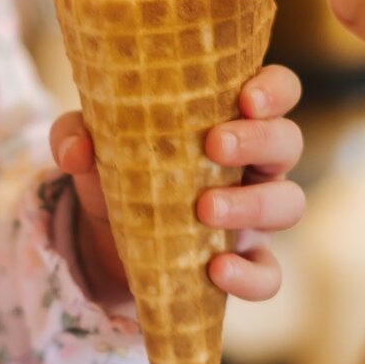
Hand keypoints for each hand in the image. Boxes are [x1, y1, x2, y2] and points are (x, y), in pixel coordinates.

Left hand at [49, 64, 304, 302]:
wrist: (107, 236)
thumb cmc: (118, 168)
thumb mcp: (90, 144)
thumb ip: (75, 134)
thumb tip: (77, 151)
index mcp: (230, 117)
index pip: (277, 89)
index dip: (274, 89)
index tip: (246, 97)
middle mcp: (254, 161)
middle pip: (287, 141)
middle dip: (258, 140)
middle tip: (214, 145)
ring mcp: (255, 213)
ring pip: (289, 203)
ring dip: (252, 204)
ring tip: (205, 210)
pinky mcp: (245, 260)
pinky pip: (269, 273)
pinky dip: (249, 275)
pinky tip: (216, 270)